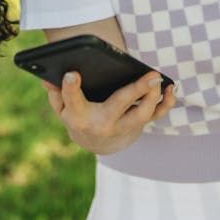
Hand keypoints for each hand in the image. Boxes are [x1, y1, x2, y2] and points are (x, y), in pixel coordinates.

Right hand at [44, 69, 175, 154]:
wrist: (98, 145)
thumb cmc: (80, 117)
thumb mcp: (63, 109)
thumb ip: (57, 94)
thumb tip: (48, 79)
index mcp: (79, 116)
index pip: (72, 101)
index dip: (70, 88)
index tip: (72, 74)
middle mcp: (103, 123)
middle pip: (119, 105)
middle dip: (136, 91)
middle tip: (151, 76)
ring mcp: (124, 127)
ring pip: (142, 114)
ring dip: (154, 98)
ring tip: (159, 80)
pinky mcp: (139, 126)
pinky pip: (156, 116)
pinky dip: (166, 104)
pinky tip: (171, 89)